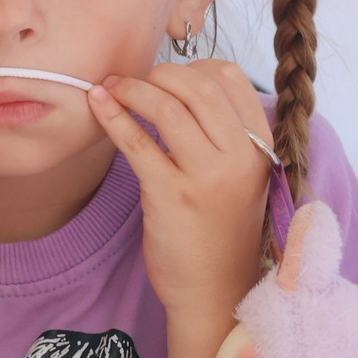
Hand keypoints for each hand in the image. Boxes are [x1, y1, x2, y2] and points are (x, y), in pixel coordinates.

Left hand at [88, 59, 272, 315]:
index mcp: (260, 146)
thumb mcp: (239, 177)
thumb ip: (224, 136)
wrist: (215, 291)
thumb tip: (183, 88)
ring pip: (168, 107)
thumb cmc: (220, 231)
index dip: (193, 66)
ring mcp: (207, 177)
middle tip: (132, 80)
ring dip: (132, 89)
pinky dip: (113, 117)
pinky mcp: (171, 197)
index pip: (231, 78)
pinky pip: (138, 143)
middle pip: (198, 85)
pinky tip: (98, 105)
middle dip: (159, 73)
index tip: (166, 76)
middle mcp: (240, 157)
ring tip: (110, 88)